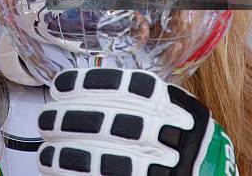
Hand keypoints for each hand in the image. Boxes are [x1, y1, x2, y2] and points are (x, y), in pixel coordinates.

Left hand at [37, 68, 238, 174]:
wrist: (205, 168)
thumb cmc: (180, 130)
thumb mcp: (170, 98)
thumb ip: (138, 91)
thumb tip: (85, 85)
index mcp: (163, 101)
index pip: (117, 87)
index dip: (84, 86)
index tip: (60, 86)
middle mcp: (158, 131)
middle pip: (104, 122)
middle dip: (68, 121)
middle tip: (47, 119)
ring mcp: (152, 163)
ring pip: (102, 158)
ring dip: (66, 154)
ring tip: (46, 151)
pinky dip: (76, 175)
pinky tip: (58, 169)